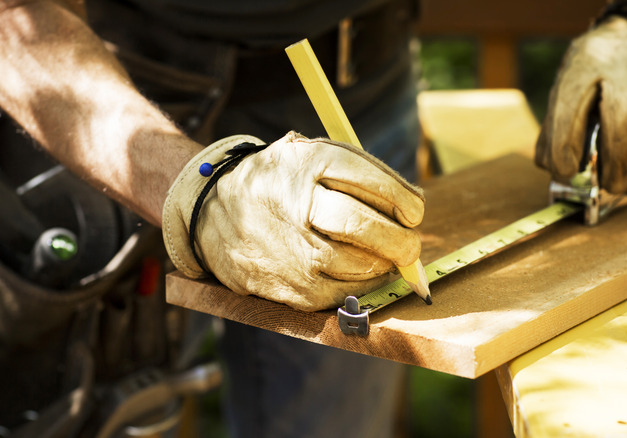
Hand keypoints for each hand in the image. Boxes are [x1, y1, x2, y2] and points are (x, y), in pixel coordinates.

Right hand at [163, 132, 424, 310]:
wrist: (212, 213)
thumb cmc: (280, 184)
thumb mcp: (309, 157)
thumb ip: (358, 173)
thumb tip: (413, 209)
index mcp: (307, 163)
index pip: (373, 182)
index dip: (405, 200)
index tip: (414, 211)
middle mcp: (298, 205)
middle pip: (368, 228)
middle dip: (403, 241)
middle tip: (410, 245)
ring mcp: (292, 250)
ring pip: (361, 266)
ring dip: (384, 266)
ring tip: (385, 258)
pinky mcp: (290, 287)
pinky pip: (344, 295)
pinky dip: (363, 287)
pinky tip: (362, 274)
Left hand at [536, 14, 626, 193]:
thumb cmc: (605, 69)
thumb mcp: (574, 81)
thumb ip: (556, 123)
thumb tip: (548, 166)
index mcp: (587, 64)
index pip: (569, 111)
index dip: (563, 149)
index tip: (564, 172)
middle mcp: (626, 69)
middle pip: (618, 132)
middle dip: (612, 168)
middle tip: (610, 184)